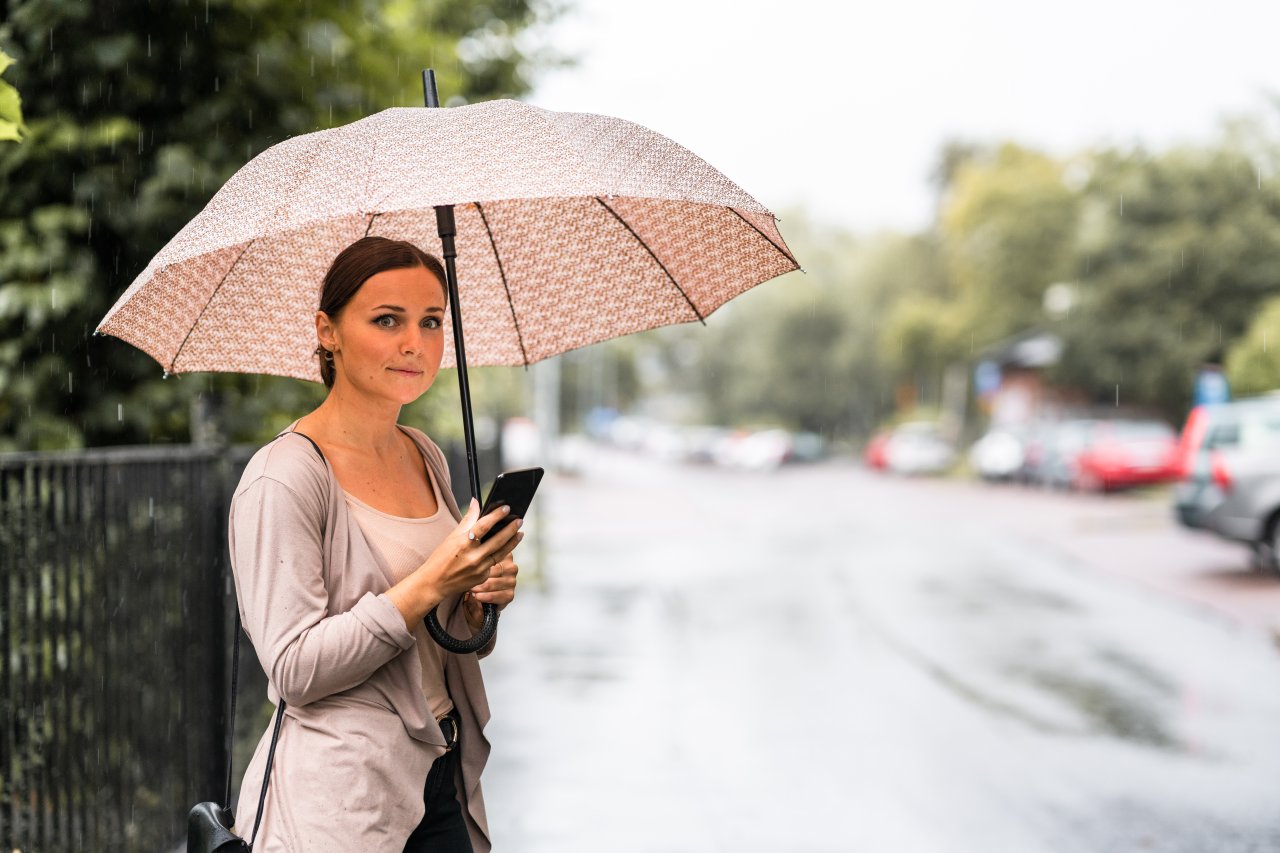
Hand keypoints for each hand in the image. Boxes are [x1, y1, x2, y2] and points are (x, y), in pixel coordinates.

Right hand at [388, 499, 521, 625]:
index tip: (506, 508)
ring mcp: (479, 569)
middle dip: (510, 529)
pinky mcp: (483, 577)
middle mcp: (473, 557)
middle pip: (497, 540)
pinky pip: (494, 564)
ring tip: (520, 533)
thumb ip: (467, 520)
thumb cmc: (441, 558)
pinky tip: (507, 547)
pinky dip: (501, 555)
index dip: (496, 516)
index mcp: (463, 544)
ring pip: (501, 553)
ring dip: (512, 542)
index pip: (483, 526)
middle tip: (519, 520)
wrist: (434, 583)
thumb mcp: (452, 537)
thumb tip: (476, 502)